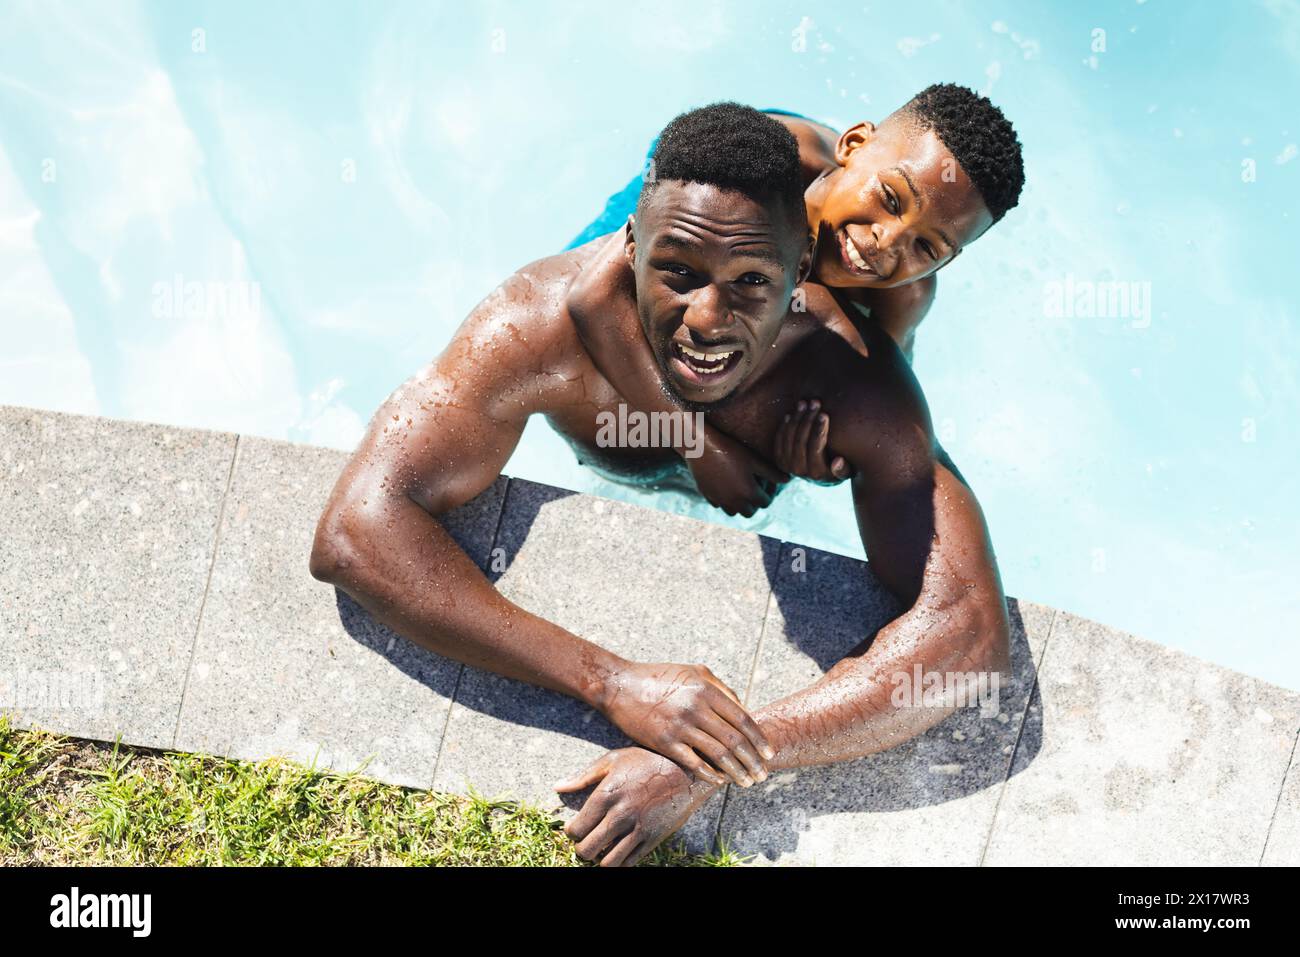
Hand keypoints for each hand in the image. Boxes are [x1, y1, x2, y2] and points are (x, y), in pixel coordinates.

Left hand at [554, 747, 717, 866]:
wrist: (685, 769)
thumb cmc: (646, 760)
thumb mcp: (613, 760)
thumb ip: (583, 776)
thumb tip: (558, 787)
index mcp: (606, 795)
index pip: (576, 829)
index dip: (571, 832)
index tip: (575, 828)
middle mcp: (620, 815)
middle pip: (587, 850)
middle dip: (581, 849)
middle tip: (585, 842)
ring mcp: (638, 830)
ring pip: (607, 863)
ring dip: (599, 859)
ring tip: (601, 849)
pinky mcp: (653, 839)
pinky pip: (630, 863)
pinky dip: (619, 862)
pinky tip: (618, 850)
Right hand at [596, 661, 772, 786]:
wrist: (619, 685)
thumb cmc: (659, 676)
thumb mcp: (694, 672)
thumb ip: (720, 687)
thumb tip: (742, 708)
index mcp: (706, 689)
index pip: (742, 719)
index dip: (759, 738)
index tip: (770, 753)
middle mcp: (696, 707)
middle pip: (734, 740)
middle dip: (753, 760)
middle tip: (763, 774)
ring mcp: (680, 726)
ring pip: (718, 754)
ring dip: (736, 771)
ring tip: (747, 782)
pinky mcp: (663, 741)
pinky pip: (693, 762)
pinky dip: (710, 774)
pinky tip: (720, 781)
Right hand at [686, 425, 788, 517]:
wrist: (701, 447)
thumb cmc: (731, 450)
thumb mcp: (754, 460)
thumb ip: (772, 473)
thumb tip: (788, 480)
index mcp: (749, 494)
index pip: (766, 502)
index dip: (770, 491)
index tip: (769, 480)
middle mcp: (734, 502)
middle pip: (750, 512)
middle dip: (755, 502)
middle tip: (756, 486)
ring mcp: (719, 500)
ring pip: (733, 512)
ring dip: (739, 504)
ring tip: (740, 488)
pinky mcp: (707, 496)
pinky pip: (719, 504)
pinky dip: (725, 499)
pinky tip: (726, 484)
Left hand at [773, 399, 853, 482]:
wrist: (821, 476)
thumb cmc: (839, 469)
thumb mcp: (847, 472)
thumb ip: (843, 470)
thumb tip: (838, 461)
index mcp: (817, 474)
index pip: (815, 448)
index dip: (818, 430)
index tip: (824, 414)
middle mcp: (799, 471)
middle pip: (800, 441)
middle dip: (808, 419)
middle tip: (815, 402)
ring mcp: (787, 465)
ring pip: (789, 438)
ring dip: (796, 418)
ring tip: (803, 403)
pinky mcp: (779, 459)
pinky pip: (779, 440)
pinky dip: (784, 426)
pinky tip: (791, 414)